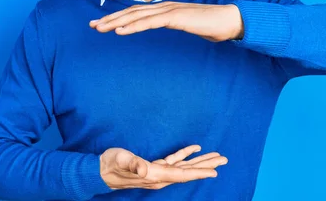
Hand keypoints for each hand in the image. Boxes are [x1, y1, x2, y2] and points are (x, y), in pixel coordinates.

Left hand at [90, 2, 243, 41]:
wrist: (229, 20)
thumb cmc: (210, 25)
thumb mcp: (187, 26)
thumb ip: (175, 25)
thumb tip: (169, 27)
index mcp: (165, 9)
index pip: (136, 12)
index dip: (117, 17)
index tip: (102, 24)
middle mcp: (163, 7)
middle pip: (131, 12)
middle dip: (109, 18)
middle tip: (92, 25)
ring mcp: (169, 11)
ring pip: (136, 16)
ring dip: (116, 22)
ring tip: (99, 28)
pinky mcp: (175, 17)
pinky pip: (149, 22)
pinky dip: (132, 26)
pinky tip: (119, 31)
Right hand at [99, 144, 227, 189]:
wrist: (101, 172)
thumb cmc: (111, 165)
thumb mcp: (121, 160)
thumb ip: (133, 164)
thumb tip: (143, 168)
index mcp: (155, 175)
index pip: (181, 174)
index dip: (198, 172)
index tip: (215, 171)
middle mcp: (160, 177)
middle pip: (188, 172)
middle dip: (206, 166)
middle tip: (224, 160)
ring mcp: (158, 173)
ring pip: (184, 167)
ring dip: (200, 161)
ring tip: (216, 156)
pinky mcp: (155, 167)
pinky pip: (174, 162)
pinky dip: (185, 155)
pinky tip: (194, 149)